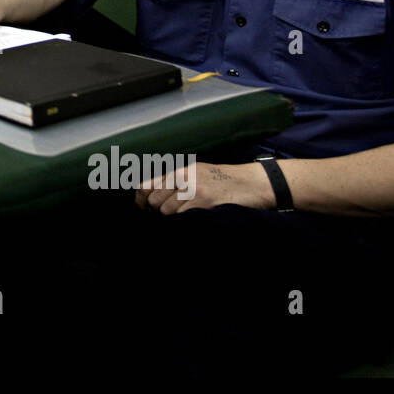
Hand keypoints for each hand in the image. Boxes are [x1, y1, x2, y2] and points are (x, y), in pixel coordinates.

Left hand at [136, 160, 272, 213]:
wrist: (252, 183)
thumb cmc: (225, 181)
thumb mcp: (198, 174)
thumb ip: (177, 183)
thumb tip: (153, 196)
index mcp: (180, 171)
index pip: (146, 185)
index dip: (140, 201)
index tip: (142, 210)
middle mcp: (183, 177)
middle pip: (153, 201)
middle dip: (157, 213)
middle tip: (168, 218)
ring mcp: (193, 189)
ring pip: (166, 211)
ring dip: (173, 219)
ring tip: (186, 218)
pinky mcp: (204, 202)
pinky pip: (183, 217)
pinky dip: (186, 222)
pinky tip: (196, 220)